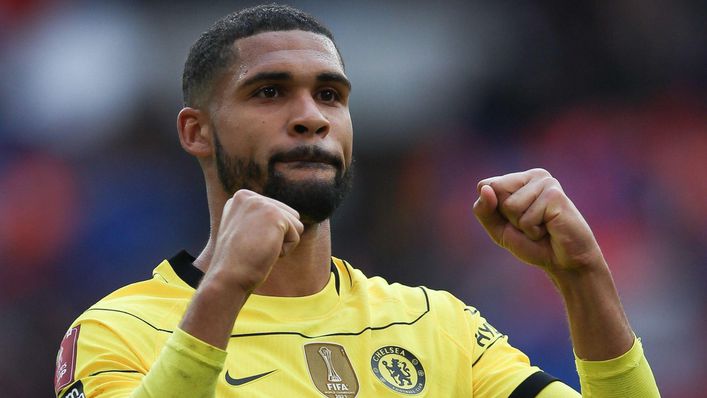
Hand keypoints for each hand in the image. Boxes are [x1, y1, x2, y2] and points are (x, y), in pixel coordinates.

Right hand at [208, 189, 303, 292]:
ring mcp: (261, 203)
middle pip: (288, 216)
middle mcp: (249, 196)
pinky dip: (285, 250)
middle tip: (254, 248)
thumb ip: (260, 219)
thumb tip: (290, 215)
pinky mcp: (274, 214)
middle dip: (278, 237)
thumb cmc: (237, 263)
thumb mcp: (245, 233)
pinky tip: (265, 252)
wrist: (228, 277)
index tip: (247, 243)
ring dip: (282, 243)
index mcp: (240, 199)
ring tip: (259, 249)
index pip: (276, 212)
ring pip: (295, 225)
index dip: (268, 234)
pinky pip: (296, 235)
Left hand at [472, 168, 603, 274]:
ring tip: (541, 227)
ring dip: (522, 225)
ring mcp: (546, 183)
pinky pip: (526, 218)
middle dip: (507, 217)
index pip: (485, 185)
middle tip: (529, 225)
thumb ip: (484, 209)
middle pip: (495, 191)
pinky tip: (549, 229)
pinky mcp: (555, 195)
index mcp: (519, 178)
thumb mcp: (498, 229)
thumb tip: (484, 188)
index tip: (514, 219)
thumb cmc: (533, 244)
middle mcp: (534, 175)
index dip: (492, 210)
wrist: (564, 262)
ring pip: (510, 205)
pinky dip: (533, 231)